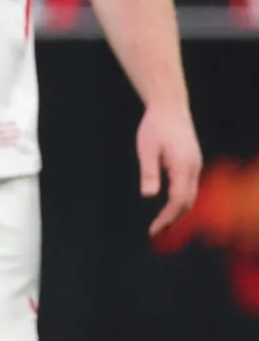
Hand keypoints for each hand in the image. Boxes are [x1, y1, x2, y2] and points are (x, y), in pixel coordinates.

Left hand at [137, 102, 201, 234]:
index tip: (154, 230)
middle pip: (187, 202)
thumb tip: (149, 196)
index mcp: (183, 166)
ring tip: (160, 225)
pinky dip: (180, 201)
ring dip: (177, 212)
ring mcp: (195, 165)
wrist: (170, 108)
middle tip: (154, 233)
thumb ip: (149, 172)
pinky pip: (189, 188)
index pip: (178, 201)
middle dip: (173, 219)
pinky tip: (168, 207)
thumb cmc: (155, 126)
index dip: (167, 218)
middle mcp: (193, 168)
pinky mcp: (191, 163)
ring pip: (190, 196)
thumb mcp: (146, 149)